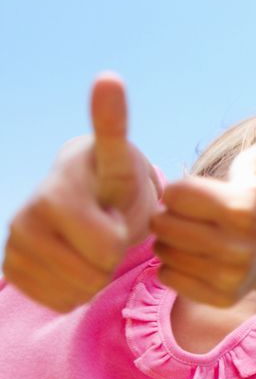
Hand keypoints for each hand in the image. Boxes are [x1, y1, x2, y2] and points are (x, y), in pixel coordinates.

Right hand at [4, 74, 155, 310]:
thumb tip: (109, 77)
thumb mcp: (120, 159)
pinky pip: (57, 301)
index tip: (110, 212)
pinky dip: (73, 290)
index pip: (105, 247)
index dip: (120, 238)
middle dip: (108, 258)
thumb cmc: (109, 182)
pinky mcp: (12, 269)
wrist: (82, 201)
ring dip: (92, 276)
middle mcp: (25, 220)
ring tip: (89, 245)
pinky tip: (71, 261)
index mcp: (55, 195)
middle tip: (104, 232)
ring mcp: (13, 246)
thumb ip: (112, 126)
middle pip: (92, 274)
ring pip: (75, 291)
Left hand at [153, 104, 255, 304]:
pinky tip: (200, 259)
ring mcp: (232, 276)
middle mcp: (241, 245)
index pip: (174, 193)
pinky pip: (169, 276)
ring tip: (199, 235)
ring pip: (164, 250)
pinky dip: (176, 266)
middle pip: (164, 223)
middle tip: (198, 216)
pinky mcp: (221, 297)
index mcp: (245, 207)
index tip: (206, 195)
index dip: (183, 190)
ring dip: (172, 241)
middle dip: (173, 215)